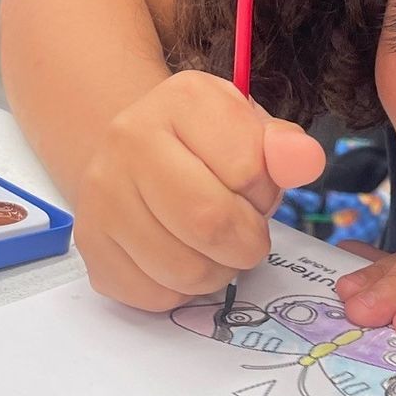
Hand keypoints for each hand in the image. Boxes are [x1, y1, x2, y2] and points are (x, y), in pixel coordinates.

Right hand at [72, 70, 324, 310]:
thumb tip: (305, 160)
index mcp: (181, 100)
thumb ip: (285, 149)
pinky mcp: (89, 245)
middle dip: (246, 244)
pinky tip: (176, 259)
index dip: (264, 192)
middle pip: (209, 223)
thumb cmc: (207, 149)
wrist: (137, 157)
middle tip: (244, 236)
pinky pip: (154, 296)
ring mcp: (100, 194)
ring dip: (215, 272)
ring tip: (210, 247)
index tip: (253, 188)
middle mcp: (128, 139)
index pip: (248, 168)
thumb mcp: (252, 133)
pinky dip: (179, 292)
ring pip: (184, 271)